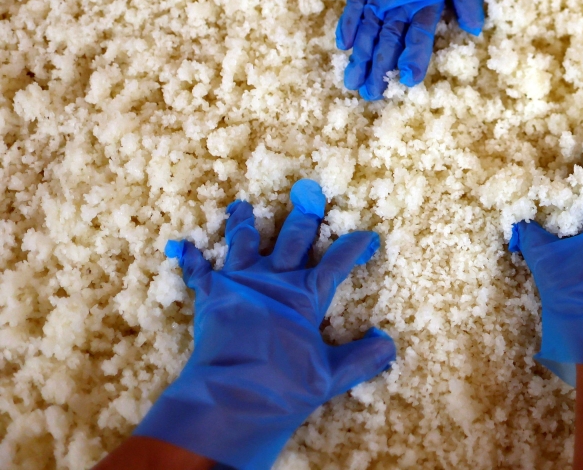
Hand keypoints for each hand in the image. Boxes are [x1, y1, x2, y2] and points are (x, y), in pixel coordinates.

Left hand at [133, 180, 395, 469]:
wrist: (225, 398)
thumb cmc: (280, 387)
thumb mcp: (329, 378)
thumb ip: (360, 359)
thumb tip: (387, 344)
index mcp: (306, 296)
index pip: (338, 262)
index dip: (355, 246)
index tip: (369, 236)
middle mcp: (274, 280)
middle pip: (292, 239)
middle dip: (304, 219)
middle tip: (308, 198)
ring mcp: (239, 283)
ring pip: (243, 243)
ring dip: (243, 223)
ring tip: (241, 206)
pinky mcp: (209, 296)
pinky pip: (197, 272)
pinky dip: (191, 259)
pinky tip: (182, 246)